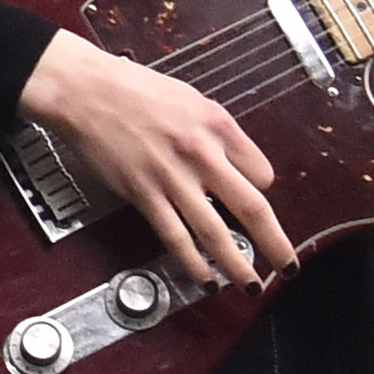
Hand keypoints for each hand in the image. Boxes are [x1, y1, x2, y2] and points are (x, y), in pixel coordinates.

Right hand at [16, 30, 296, 289]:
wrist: (86, 89)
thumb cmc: (133, 88)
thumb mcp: (190, 98)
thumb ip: (215, 131)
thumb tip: (232, 161)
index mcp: (218, 124)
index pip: (261, 172)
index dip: (264, 192)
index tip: (259, 202)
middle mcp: (202, 153)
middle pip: (252, 207)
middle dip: (275, 244)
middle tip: (288, 266)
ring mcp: (173, 177)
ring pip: (216, 232)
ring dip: (237, 265)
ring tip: (251, 285)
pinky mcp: (144, 194)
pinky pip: (176, 237)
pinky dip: (194, 263)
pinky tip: (205, 277)